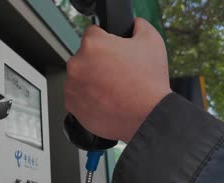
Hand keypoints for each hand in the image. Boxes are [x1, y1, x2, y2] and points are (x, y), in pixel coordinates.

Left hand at [64, 18, 171, 142]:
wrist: (146, 116)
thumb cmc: (148, 83)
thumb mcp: (151, 41)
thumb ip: (139, 26)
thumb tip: (134, 26)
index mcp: (92, 44)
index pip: (93, 34)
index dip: (107, 41)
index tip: (114, 52)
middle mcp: (76, 64)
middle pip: (84, 57)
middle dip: (98, 63)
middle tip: (116, 73)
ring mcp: (71, 86)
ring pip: (79, 77)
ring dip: (91, 81)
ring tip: (112, 89)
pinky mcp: (71, 104)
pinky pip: (76, 96)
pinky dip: (87, 98)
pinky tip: (105, 100)